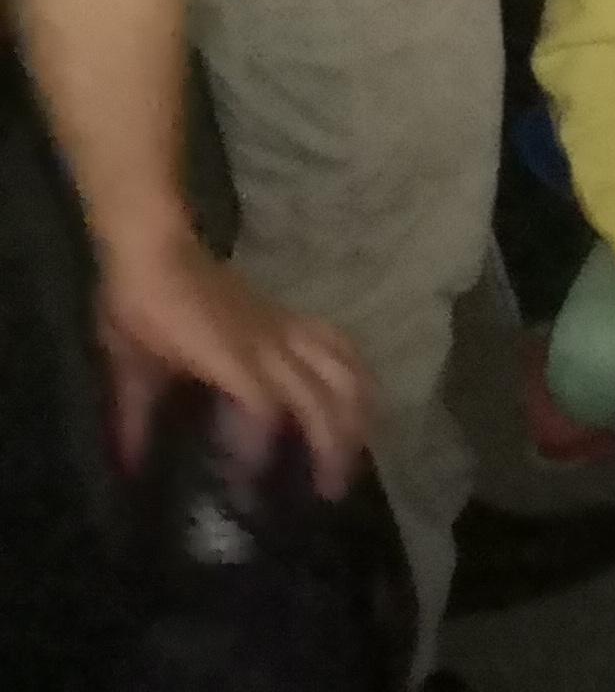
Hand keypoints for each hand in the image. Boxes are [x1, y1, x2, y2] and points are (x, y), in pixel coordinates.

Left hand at [95, 228, 370, 495]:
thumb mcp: (129, 367)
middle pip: (320, 392)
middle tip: (331, 489)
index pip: (264, 404)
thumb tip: (133, 468)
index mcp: (231, 355)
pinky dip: (354, 371)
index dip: (263, 447)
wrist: (157, 251)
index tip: (251, 484)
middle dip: (332, 442)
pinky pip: (337, 342)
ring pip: (342, 364)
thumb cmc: (140, 309)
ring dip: (357, 407)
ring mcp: (285, 327)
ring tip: (361, 445)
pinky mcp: (288, 318)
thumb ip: (134, 417)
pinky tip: (357, 393)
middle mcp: (270, 343)